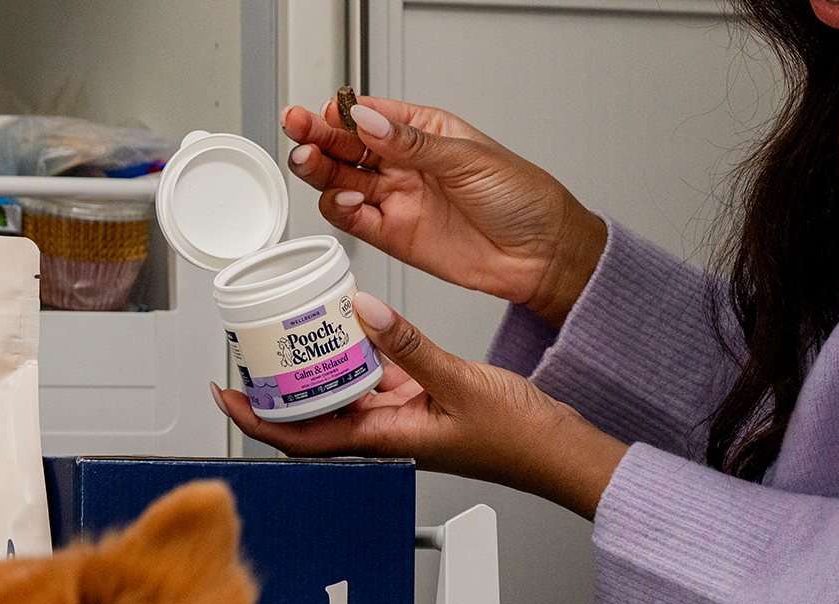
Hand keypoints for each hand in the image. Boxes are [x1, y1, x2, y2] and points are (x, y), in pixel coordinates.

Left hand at [213, 291, 627, 518]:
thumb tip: (360, 312)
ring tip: (290, 330)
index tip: (226, 393)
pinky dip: (357, 352)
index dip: (256, 419)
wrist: (559, 450)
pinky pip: (374, 376)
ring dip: (315, 366)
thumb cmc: (520, 438)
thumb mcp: (460, 381)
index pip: (300, 437)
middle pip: (310, 413)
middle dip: (276, 385)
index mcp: (384, 440)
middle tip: (250, 347)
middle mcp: (383, 432)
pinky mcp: (419, 400)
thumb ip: (408, 345)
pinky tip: (351, 323)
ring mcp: (399, 416)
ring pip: (341, 391)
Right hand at [283, 97, 605, 327]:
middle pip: (345, 147)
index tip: (323, 112)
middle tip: (298, 130)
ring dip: (319, 171)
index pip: (370, 116)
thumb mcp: (468, 158)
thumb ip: (411, 143)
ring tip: (309, 162)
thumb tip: (367, 120)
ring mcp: (395, 199)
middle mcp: (403, 164)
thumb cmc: (521, 198)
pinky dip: (339, 209)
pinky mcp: (392, 235)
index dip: (341, 113)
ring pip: (340, 181)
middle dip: (317, 136)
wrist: (541, 254)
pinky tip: (341, 198)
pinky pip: (354, 219)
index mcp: (423, 132)